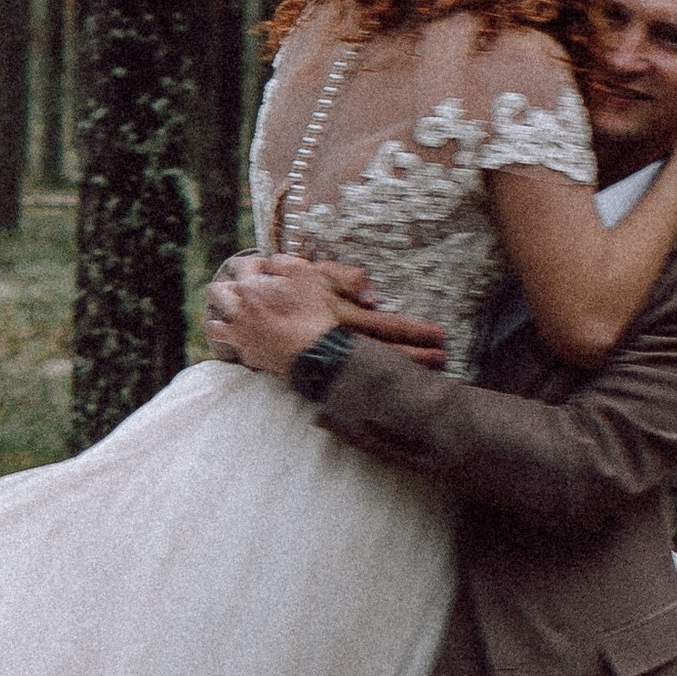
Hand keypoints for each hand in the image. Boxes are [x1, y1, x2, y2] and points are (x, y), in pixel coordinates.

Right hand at [204, 255, 448, 376]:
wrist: (234, 301)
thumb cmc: (278, 280)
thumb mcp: (311, 270)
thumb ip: (344, 277)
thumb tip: (372, 295)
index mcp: (333, 312)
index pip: (381, 324)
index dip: (412, 332)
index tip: (440, 338)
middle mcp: (327, 338)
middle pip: (377, 353)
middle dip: (410, 361)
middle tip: (442, 365)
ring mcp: (313, 359)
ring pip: (357, 372)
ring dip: (387, 378)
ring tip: (419, 386)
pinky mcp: (299, 373)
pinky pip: (333, 388)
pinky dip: (354, 397)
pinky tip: (375, 406)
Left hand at [206, 259, 342, 376]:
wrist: (318, 355)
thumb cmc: (314, 314)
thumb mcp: (306, 276)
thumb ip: (283, 262)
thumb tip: (272, 262)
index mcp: (250, 289)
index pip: (240, 265)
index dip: (256, 263)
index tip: (267, 268)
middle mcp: (238, 312)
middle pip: (215, 292)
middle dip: (228, 286)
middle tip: (245, 290)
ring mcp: (240, 336)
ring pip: (213, 325)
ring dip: (223, 318)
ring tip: (238, 317)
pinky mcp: (248, 356)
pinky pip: (233, 346)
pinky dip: (239, 341)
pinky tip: (251, 338)